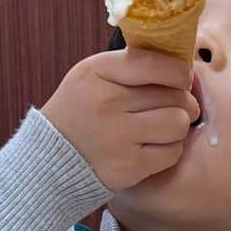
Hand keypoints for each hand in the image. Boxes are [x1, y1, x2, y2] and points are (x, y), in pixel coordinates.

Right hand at [42, 47, 198, 191]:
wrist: (47, 160)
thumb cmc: (79, 112)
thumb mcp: (92, 76)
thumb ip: (131, 65)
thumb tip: (183, 66)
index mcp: (97, 72)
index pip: (156, 64)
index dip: (178, 72)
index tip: (181, 79)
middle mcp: (106, 103)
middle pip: (173, 95)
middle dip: (181, 100)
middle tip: (173, 106)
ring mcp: (117, 137)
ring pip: (178, 123)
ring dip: (178, 125)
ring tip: (164, 127)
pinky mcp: (128, 167)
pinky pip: (172, 153)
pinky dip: (169, 150)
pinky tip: (153, 147)